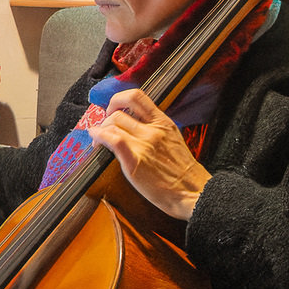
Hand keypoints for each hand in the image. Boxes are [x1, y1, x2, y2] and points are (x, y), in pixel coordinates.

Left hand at [87, 87, 208, 219]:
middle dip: (105, 119)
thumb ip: (155, 131)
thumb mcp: (172, 141)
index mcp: (164, 123)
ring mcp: (144, 144)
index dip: (119, 99)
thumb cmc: (182, 172)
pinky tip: (96, 142)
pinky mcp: (135, 160)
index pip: (137, 97)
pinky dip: (99, 137)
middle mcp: (154, 130)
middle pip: (119, 112)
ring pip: (113, 125)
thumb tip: (133, 127)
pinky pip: (113, 140)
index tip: (113, 109)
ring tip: (98, 141)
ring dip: (100, 131)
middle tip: (103, 130)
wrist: (192, 192)